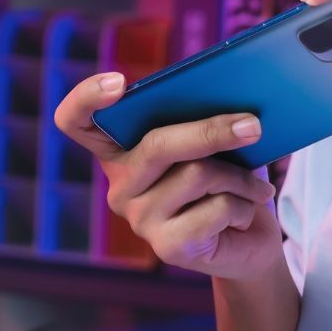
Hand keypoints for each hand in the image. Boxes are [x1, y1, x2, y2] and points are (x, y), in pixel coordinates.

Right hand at [52, 73, 282, 278]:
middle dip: (211, 131)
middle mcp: (120, 186)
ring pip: (197, 174)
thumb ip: (206, 119)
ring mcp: (139, 219)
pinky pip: (215, 209)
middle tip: (254, 126)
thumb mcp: (214, 143)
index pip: (75, 121)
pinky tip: (243, 214)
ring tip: (256, 186)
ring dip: (240, 178)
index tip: (119, 83)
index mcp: (120, 150)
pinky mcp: (168, 247)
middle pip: (157, 144)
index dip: (86, 97)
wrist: (249, 243)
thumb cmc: (228, 180)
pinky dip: (243, 206)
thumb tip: (237, 105)